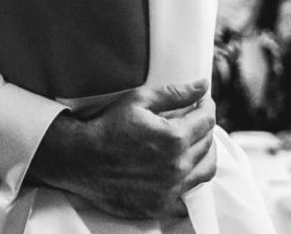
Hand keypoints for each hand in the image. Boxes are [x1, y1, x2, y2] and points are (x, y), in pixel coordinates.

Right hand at [29, 82, 216, 219]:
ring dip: (205, 153)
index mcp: (174, 138)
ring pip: (206, 170)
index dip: (207, 106)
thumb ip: (175, 94)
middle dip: (205, 127)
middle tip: (196, 119)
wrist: (82, 159)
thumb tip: (202, 86)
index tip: (202, 101)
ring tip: (194, 143)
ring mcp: (170, 189)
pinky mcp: (161, 205)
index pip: (206, 120)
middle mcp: (177, 166)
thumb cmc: (109, 126)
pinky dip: (191, 182)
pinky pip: (189, 197)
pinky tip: (184, 171)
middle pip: (208, 143)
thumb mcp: (139, 100)